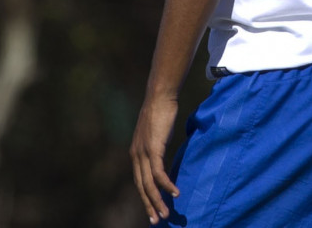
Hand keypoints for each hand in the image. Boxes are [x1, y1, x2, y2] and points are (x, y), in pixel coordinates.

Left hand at [130, 96, 179, 224]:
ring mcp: (143, 152)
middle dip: (149, 205)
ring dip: (158, 201)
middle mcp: (136, 155)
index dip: (146, 197)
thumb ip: (157, 150)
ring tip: (166, 214)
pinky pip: (159, 173)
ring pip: (149, 184)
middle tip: (157, 220)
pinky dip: (167, 185)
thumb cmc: (161, 114)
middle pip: (142, 187)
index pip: (139, 181)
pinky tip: (175, 193)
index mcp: (136, 154)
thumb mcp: (158, 136)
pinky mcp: (153, 149)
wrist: (160, 96)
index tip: (153, 210)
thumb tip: (163, 160)